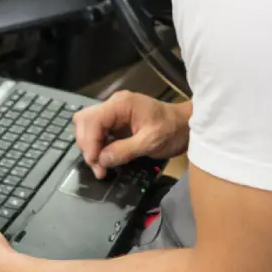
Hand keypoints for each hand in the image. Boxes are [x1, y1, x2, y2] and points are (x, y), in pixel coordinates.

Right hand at [74, 91, 189, 178]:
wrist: (186, 125)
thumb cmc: (172, 130)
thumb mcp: (151, 142)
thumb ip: (125, 150)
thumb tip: (101, 161)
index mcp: (121, 104)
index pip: (93, 120)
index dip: (89, 142)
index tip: (95, 163)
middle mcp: (113, 104)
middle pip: (84, 121)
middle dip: (87, 145)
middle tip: (98, 167)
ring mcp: (113, 112)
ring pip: (87, 126)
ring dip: (89, 146)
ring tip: (100, 165)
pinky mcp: (115, 122)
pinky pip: (97, 132)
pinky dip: (96, 146)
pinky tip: (104, 158)